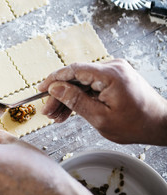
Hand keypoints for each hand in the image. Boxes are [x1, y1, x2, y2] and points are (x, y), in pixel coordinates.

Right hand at [38, 59, 166, 144]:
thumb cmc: (136, 124)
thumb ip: (76, 101)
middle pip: (75, 77)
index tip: (40, 89)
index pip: (73, 70)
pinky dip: (79, 97)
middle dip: (59, 94)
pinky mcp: (114, 79)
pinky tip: (69, 110)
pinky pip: (90, 85)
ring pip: (81, 83)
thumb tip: (55, 88)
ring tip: (57, 115)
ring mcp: (113, 72)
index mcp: (110, 75)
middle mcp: (112, 68)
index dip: (54, 79)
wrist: (159, 125)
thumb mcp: (100, 118)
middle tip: (48, 111)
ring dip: (68, 98)